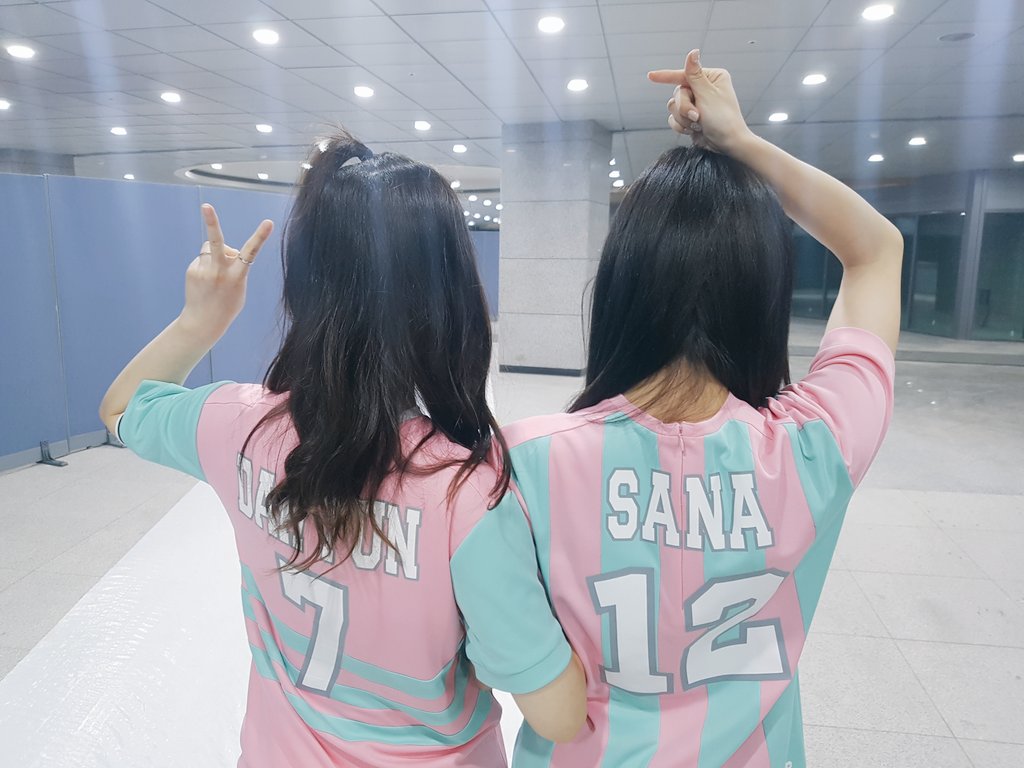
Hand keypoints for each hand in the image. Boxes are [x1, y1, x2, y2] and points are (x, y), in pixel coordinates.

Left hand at [179, 204, 273, 343]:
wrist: (203, 322)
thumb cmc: (227, 305)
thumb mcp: (239, 288)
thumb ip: (235, 267)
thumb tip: (222, 249)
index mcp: (237, 276)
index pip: (251, 252)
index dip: (261, 236)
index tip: (268, 222)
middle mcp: (220, 271)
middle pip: (217, 241)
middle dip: (212, 222)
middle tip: (205, 205)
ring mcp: (204, 270)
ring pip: (210, 249)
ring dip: (214, 255)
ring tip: (214, 275)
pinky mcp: (193, 270)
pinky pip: (202, 259)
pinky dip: (205, 266)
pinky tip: (205, 282)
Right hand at [648, 49, 753, 153]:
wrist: (728, 145)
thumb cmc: (724, 120)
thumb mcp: (707, 95)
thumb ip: (695, 75)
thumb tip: (693, 52)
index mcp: (712, 78)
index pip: (684, 74)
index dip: (666, 76)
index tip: (651, 76)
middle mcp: (704, 89)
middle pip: (678, 93)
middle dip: (684, 107)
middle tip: (696, 116)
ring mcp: (697, 104)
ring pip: (674, 107)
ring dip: (683, 118)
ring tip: (698, 124)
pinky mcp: (691, 118)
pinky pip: (674, 119)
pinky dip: (682, 126)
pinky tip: (694, 130)